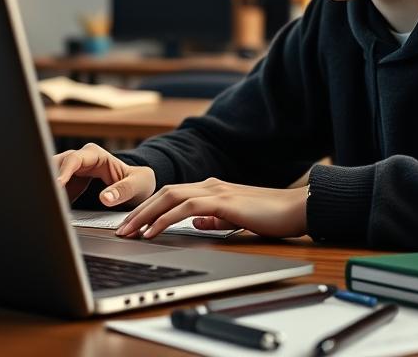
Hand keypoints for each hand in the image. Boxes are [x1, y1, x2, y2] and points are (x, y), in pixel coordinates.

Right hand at [53, 143, 155, 207]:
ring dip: (47, 189)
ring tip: (44, 205)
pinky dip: (51, 198)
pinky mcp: (69, 185)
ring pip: (51, 175)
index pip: (74, 159)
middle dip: (48, 179)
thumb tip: (105, 198)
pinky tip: (50, 210)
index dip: (63, 171)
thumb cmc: (138, 182)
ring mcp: (72, 172)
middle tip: (44, 198)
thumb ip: (123, 190)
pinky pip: (55, 190)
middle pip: (56, 165)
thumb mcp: (138, 185)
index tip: (56, 185)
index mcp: (95, 155)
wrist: (137, 188)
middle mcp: (80, 160)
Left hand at [116, 178, 306, 239]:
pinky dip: (165, 220)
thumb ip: (216, 219)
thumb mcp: (236, 219)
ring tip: (128, 232)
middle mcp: (210, 185)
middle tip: (119, 229)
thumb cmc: (272, 216)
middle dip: (138, 211)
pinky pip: (186, 208)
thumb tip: (198, 223)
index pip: (171, 195)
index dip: (148, 208)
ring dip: (145, 215)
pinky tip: (153, 232)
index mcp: (212, 189)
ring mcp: (216, 191)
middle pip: (163, 193)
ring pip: (169, 196)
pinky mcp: (223, 201)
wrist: (297, 209)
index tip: (132, 224)